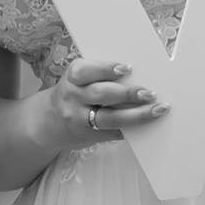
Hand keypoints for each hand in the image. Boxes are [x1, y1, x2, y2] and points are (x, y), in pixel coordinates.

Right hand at [37, 58, 167, 150]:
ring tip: (156, 110)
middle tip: (150, 93)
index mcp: (72, 77)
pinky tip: (146, 127)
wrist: (47, 123)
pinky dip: (131, 130)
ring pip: (109, 117)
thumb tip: (137, 74)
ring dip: (136, 114)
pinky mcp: (88, 136)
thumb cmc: (72, 94)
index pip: (86, 70)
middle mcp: (73, 97)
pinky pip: (112, 133)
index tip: (127, 68)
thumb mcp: (77, 80)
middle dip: (128, 93)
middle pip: (101, 94)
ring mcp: (80, 119)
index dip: (106, 68)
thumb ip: (99, 75)